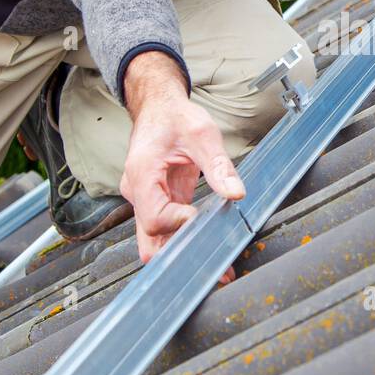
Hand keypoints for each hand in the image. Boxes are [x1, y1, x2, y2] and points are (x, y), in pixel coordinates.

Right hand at [120, 52, 244, 275]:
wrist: (159, 106)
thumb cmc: (175, 116)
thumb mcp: (202, 134)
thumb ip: (218, 166)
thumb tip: (236, 194)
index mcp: (143, 173)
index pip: (155, 217)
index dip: (180, 224)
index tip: (203, 219)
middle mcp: (138, 191)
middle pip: (151, 238)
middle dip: (180, 255)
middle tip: (213, 268)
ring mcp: (145, 198)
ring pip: (157, 238)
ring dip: (183, 253)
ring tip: (217, 268)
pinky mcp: (157, 201)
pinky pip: (168, 227)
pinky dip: (185, 239)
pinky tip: (208, 249)